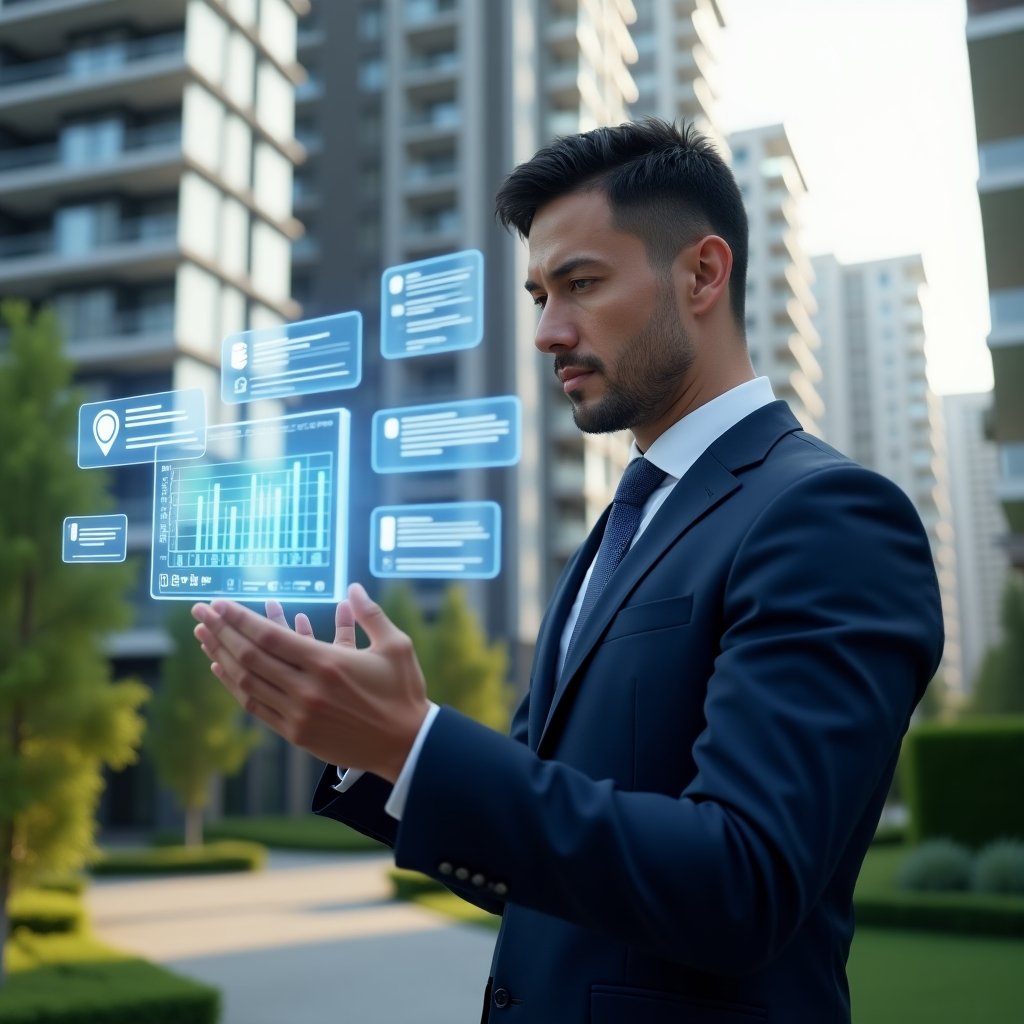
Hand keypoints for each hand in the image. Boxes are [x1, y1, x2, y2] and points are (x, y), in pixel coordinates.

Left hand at [191, 583, 429, 782]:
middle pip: (250, 657)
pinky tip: (222, 669)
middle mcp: (307, 689)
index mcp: (328, 664)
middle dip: (221, 631)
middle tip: (200, 611)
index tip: (220, 603)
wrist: (406, 745)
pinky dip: (235, 687)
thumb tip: (351, 589)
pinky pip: (256, 707)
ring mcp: (298, 714)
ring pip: (247, 682)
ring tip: (203, 635)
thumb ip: (370, 615)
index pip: (270, 638)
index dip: (241, 618)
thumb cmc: (403, 692)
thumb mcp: (396, 646)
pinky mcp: (296, 733)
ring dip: (221, 656)